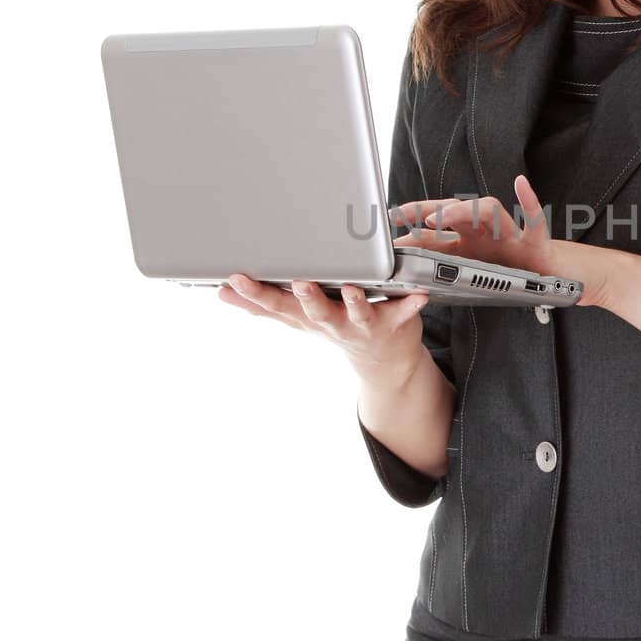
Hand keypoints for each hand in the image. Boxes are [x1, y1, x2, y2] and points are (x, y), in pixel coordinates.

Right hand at [217, 232, 439, 387]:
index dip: (255, 294)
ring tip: (352, 288)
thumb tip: (222, 292)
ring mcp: (364, 325)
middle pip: (315, 312)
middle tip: (299, 282)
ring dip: (354, 301)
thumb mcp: (296, 318)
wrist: (384, 362)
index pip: (276, 306)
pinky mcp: (394, 322)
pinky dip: (411, 304)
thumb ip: (261, 305)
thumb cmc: (336, 326)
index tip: (236, 278)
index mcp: (307, 317)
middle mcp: (333, 323)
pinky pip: (404, 311)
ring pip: (356, 313)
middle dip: (306, 297)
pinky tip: (419, 294)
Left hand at [392, 174, 558, 276]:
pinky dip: (530, 201)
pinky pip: (534, 220)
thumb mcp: (469, 269)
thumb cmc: (507, 272)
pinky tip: (521, 184)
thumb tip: (404, 259)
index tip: (388, 218)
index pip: (438, 225)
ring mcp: (509, 233)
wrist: (546, 280)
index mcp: (468, 239)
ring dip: (464, 211)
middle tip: (402, 213)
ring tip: (440, 217)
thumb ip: (440, 262)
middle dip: (428, 210)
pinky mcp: (534, 241)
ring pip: (488, 211)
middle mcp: (485, 231)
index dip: (413, 220)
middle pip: (456, 210)